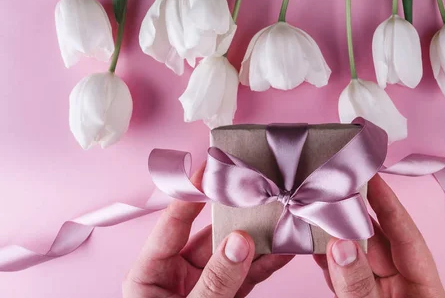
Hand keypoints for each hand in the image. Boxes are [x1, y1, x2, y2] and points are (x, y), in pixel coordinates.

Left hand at [123, 167, 293, 297]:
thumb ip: (215, 282)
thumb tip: (239, 242)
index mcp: (148, 276)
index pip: (170, 225)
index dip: (189, 195)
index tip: (208, 169)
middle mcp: (174, 277)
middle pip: (206, 236)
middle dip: (234, 216)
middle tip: (256, 192)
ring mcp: (201, 288)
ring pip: (231, 254)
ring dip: (256, 238)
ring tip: (279, 217)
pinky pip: (245, 276)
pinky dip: (264, 264)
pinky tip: (283, 250)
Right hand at [313, 175, 444, 297]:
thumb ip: (359, 286)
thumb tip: (341, 247)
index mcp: (426, 290)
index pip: (408, 236)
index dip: (389, 204)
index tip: (372, 177)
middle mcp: (405, 288)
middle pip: (379, 243)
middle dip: (355, 218)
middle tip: (335, 191)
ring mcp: (384, 297)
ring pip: (359, 259)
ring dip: (339, 240)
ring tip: (319, 217)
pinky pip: (347, 278)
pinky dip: (332, 264)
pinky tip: (318, 250)